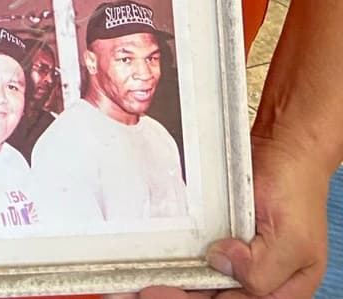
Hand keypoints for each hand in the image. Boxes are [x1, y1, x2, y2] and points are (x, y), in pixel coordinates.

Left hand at [114, 136, 330, 298]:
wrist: (287, 145)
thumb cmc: (298, 186)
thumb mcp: (294, 238)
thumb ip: (263, 267)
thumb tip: (223, 264)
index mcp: (278, 292)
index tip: (157, 292)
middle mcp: (254, 280)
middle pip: (210, 298)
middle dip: (174, 293)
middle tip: (138, 288)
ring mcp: (235, 259)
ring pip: (198, 282)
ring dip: (167, 280)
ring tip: (130, 283)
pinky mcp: (220, 237)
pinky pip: (194, 253)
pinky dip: (172, 258)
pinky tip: (150, 259)